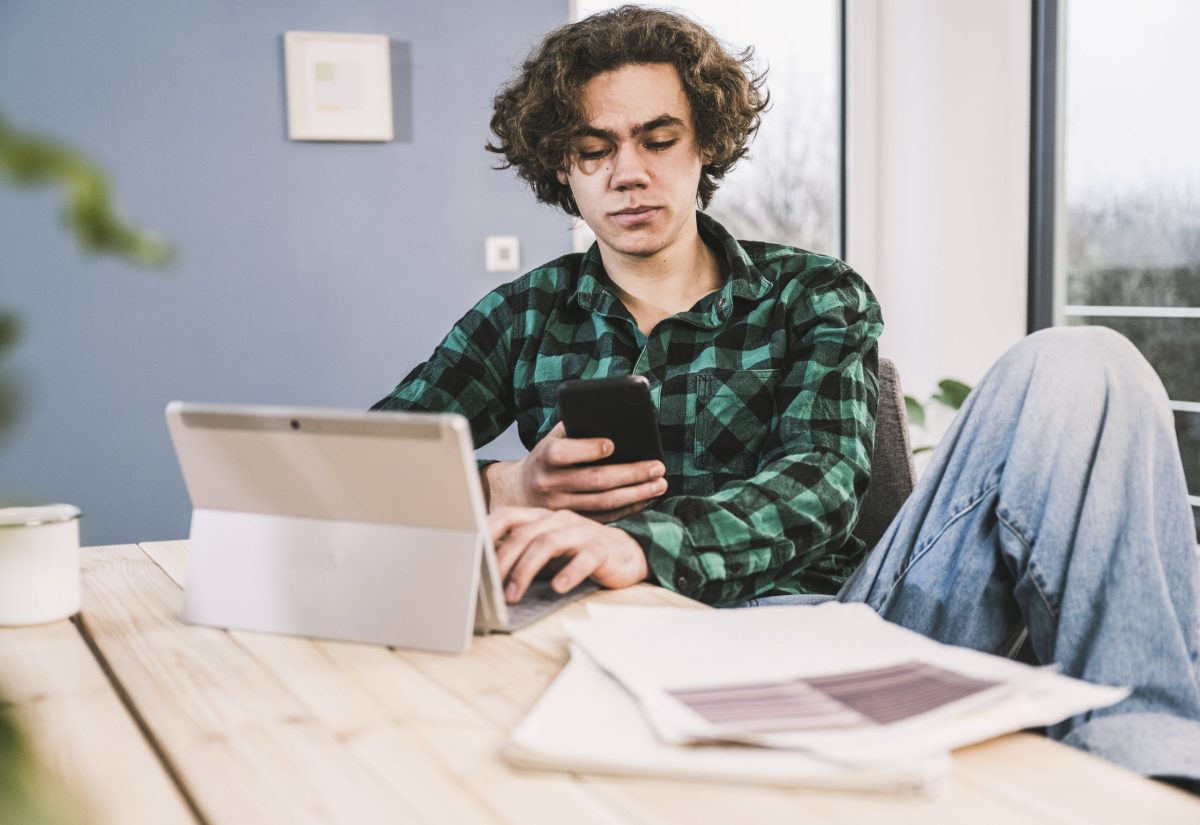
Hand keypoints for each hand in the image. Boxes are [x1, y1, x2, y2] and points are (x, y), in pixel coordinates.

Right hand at [482, 422, 666, 521]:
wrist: (519, 491)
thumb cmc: (547, 457)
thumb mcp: (553, 438)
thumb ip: (577, 428)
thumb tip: (615, 418)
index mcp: (544, 456)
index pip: (563, 453)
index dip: (588, 449)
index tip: (613, 445)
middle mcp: (550, 483)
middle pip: (594, 480)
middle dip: (630, 474)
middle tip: (658, 467)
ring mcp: (560, 506)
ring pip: (603, 502)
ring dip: (636, 494)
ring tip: (660, 484)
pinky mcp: (572, 522)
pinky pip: (605, 517)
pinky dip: (629, 508)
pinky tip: (646, 498)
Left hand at [490, 506, 648, 602]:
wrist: (627, 555)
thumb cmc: (580, 553)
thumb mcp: (548, 551)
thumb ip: (522, 552)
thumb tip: (484, 567)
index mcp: (543, 518)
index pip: (508, 515)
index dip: (487, 530)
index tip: (470, 551)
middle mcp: (560, 520)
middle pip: (524, 534)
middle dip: (502, 560)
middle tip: (489, 585)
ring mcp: (582, 532)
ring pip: (548, 544)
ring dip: (526, 570)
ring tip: (513, 594)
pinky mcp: (601, 549)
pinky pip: (583, 558)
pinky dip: (568, 573)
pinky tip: (557, 587)